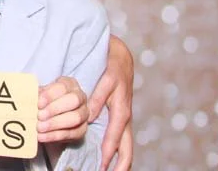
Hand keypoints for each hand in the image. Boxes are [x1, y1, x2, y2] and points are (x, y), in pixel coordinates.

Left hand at [37, 76, 89, 142]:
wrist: (52, 115)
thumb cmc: (45, 100)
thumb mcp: (40, 94)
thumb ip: (36, 95)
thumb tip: (27, 98)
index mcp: (70, 84)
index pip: (63, 87)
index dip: (50, 95)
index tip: (38, 103)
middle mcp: (80, 97)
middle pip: (73, 101)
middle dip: (55, 109)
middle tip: (39, 116)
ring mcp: (84, 113)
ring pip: (75, 118)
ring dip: (55, 123)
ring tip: (39, 127)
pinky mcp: (82, 130)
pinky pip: (72, 134)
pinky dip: (54, 136)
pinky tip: (41, 136)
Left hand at [89, 35, 134, 170]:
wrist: (122, 58)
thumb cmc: (113, 68)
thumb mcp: (106, 80)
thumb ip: (98, 99)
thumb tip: (90, 117)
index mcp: (121, 111)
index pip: (115, 138)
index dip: (108, 154)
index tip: (101, 167)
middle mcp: (125, 118)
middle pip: (127, 148)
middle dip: (121, 165)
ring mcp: (124, 119)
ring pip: (126, 145)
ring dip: (121, 161)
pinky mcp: (121, 116)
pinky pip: (122, 138)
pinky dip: (118, 150)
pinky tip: (111, 157)